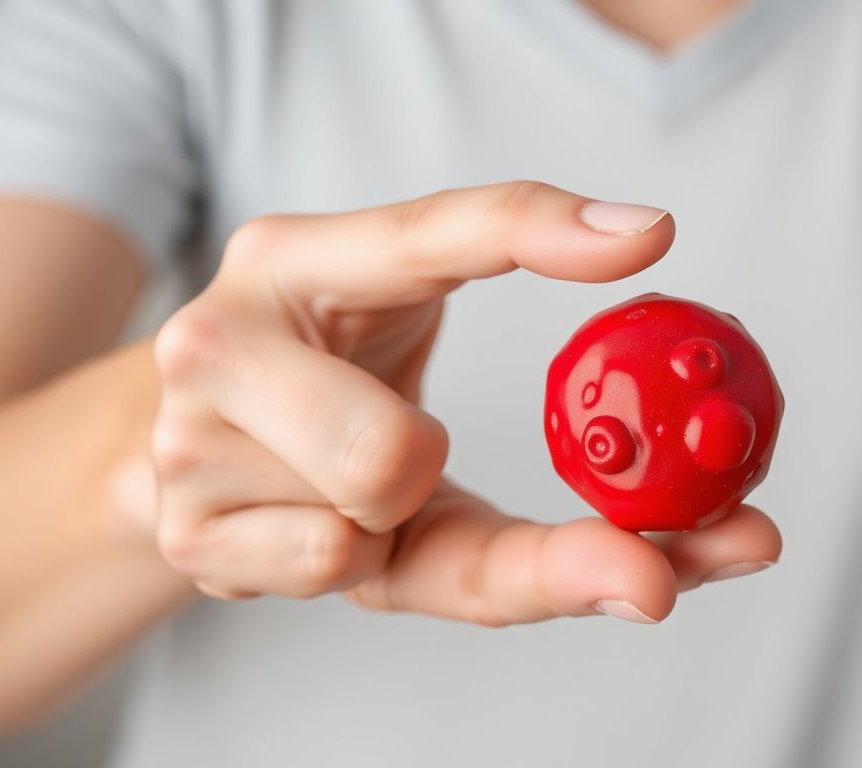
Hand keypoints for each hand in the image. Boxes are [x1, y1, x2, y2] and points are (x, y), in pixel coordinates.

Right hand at [151, 181, 781, 624]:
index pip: (428, 232)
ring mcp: (184, 443)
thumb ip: (525, 325)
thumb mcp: (405, 327)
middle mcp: (217, 336)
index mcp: (289, 256)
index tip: (649, 238)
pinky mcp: (186, 536)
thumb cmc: (332, 386)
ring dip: (391, 518)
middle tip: (401, 446)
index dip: (538, 232)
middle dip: (425, 465)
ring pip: (369, 518)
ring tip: (342, 478)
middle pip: (391, 453)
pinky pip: (334, 570)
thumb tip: (677, 320)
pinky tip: (314, 520)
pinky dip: (356, 560)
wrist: (198, 455)